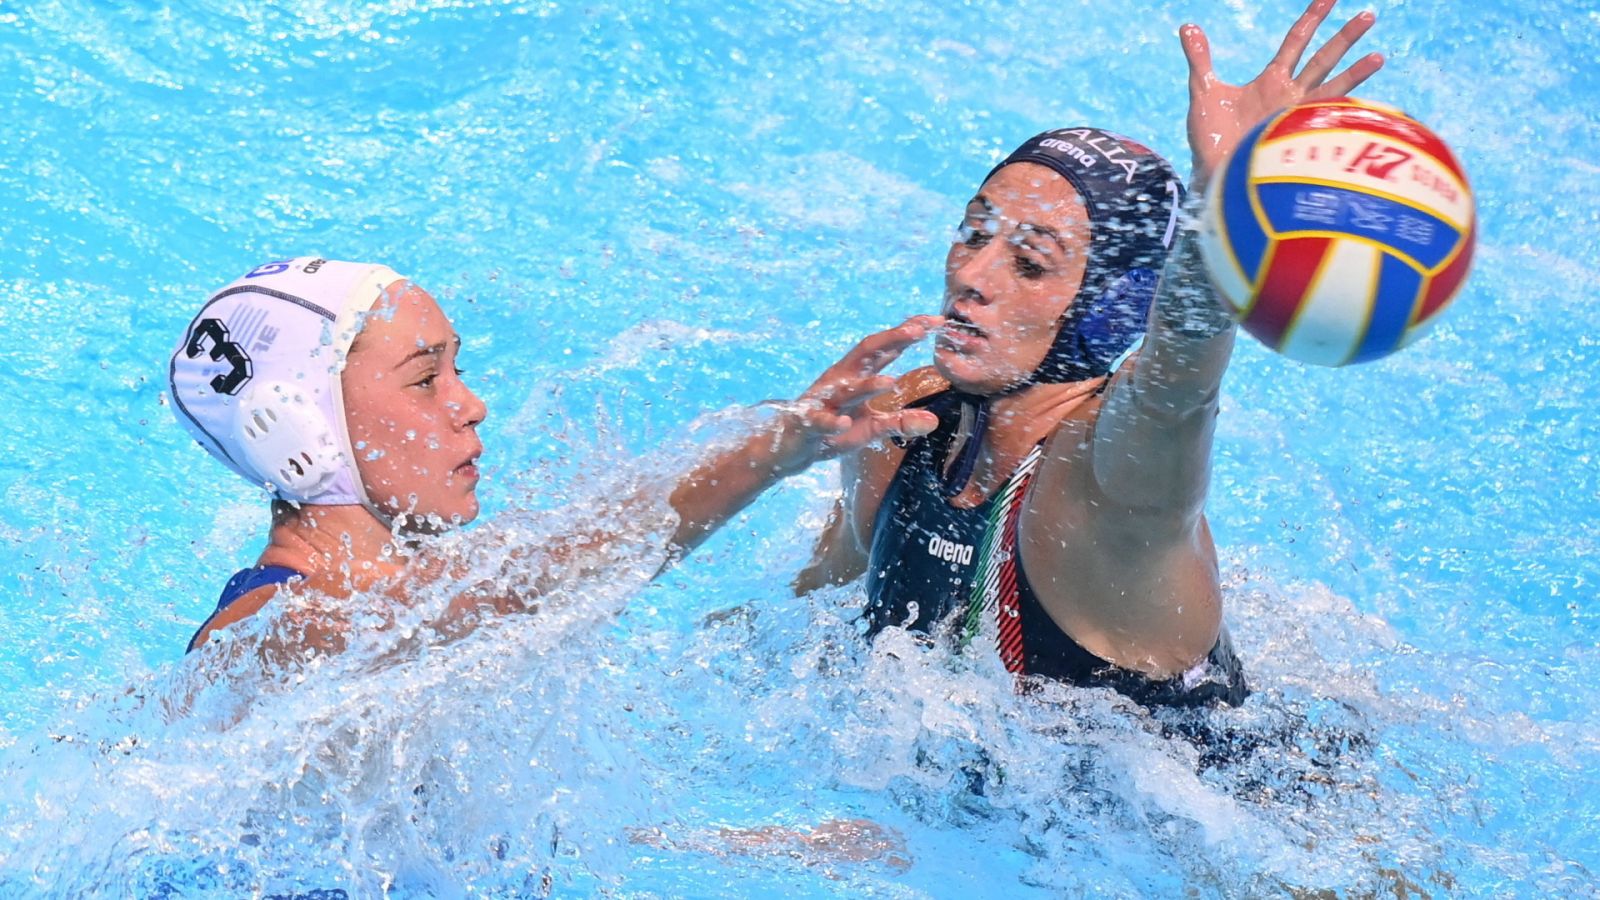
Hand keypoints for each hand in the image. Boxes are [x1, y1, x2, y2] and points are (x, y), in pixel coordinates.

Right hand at [779, 315, 943, 464]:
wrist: (790, 446)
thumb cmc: (834, 430)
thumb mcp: (872, 427)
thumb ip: (900, 422)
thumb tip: (933, 421)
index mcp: (856, 375)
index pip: (886, 348)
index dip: (909, 333)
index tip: (936, 320)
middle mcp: (841, 380)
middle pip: (867, 352)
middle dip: (892, 339)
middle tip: (918, 329)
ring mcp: (824, 401)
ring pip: (847, 389)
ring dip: (867, 385)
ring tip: (891, 381)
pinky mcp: (808, 422)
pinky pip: (819, 420)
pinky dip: (830, 422)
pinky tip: (843, 424)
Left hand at [1182, 0, 1383, 188]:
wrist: (1212, 171)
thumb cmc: (1210, 137)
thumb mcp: (1203, 90)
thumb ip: (1200, 59)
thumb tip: (1187, 27)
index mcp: (1271, 80)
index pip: (1297, 40)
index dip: (1313, 17)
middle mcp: (1290, 94)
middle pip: (1323, 58)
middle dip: (1345, 37)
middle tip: (1368, 15)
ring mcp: (1296, 115)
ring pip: (1332, 86)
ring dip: (1355, 72)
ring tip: (1379, 56)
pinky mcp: (1297, 135)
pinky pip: (1325, 119)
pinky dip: (1344, 112)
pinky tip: (1364, 105)